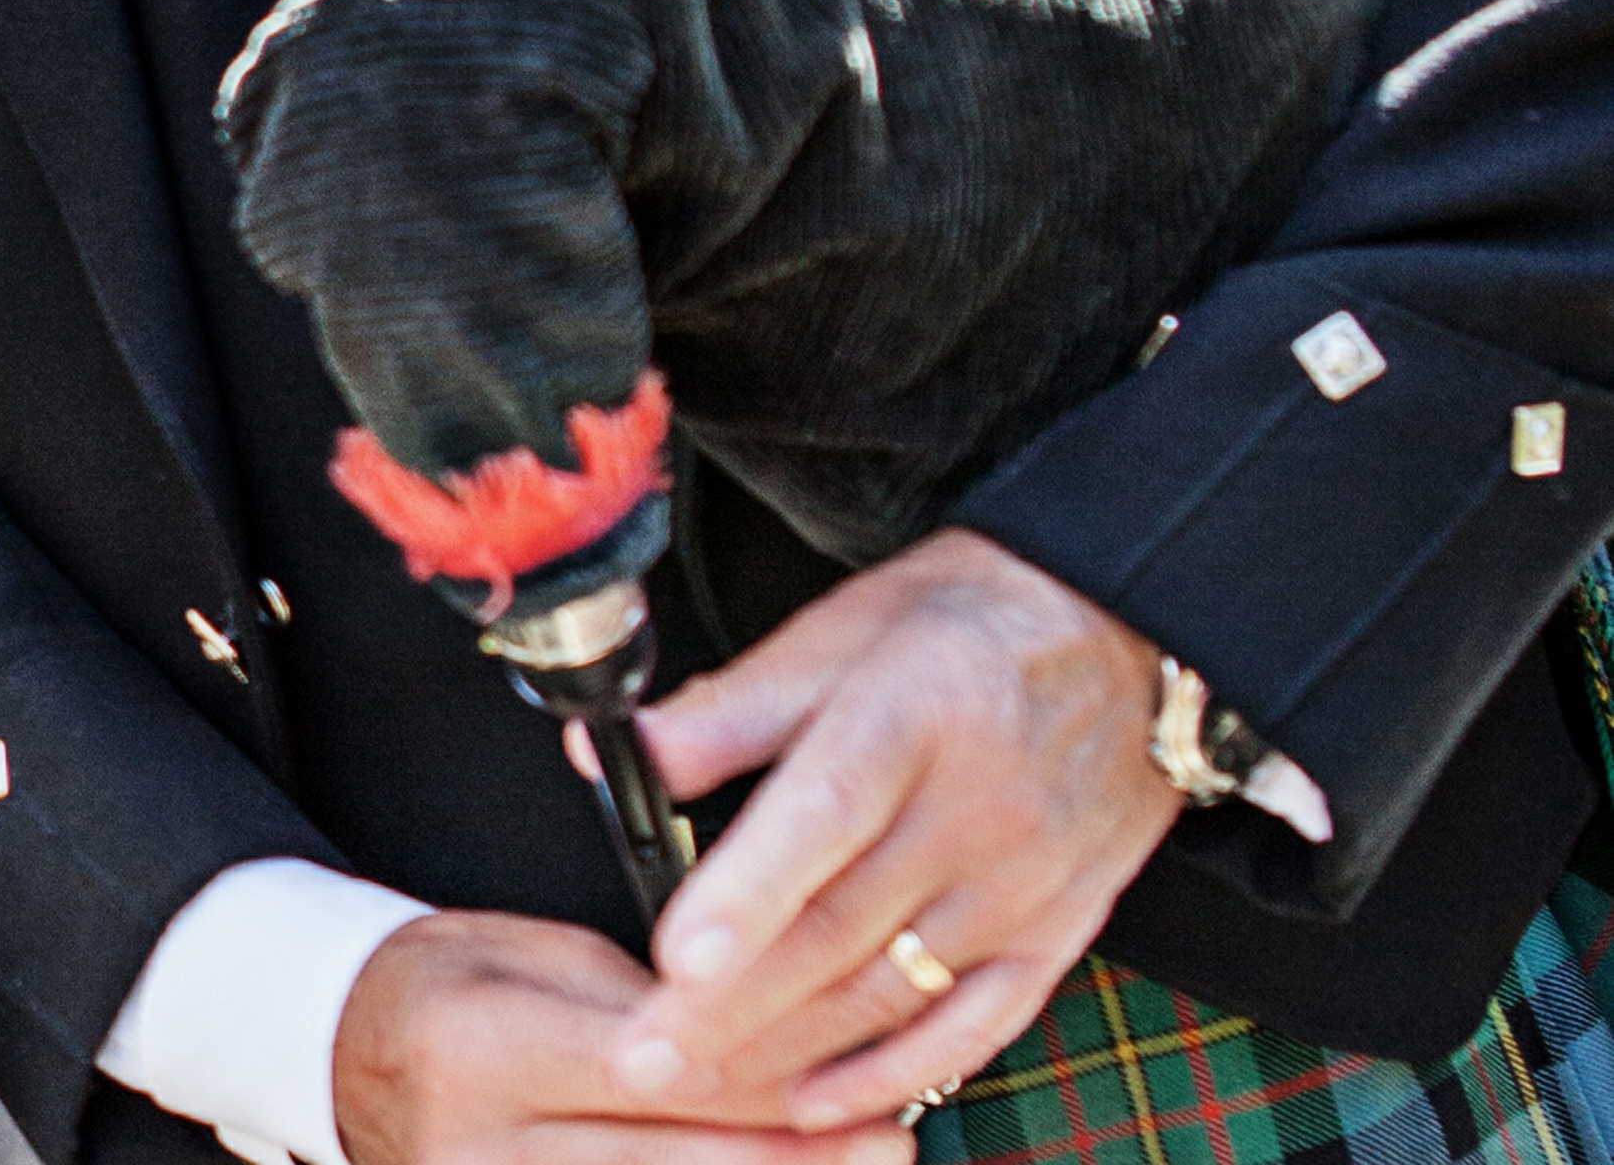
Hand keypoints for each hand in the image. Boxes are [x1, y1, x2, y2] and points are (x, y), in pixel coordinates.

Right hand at [336, 910, 908, 1164]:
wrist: (338, 1049)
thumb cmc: (442, 982)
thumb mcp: (530, 957)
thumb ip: (635, 1005)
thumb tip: (755, 1038)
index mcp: (481, 1049)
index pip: (645, 1071)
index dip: (755, 1074)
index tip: (846, 1065)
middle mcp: (484, 1147)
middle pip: (668, 1162)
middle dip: (790, 1152)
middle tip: (891, 1135)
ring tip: (861, 1162)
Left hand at [616, 531, 1181, 1127]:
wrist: (1123, 638)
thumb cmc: (953, 628)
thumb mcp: (836, 634)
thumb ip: (725, 709)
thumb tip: (610, 752)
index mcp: (909, 719)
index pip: (821, 817)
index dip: (748, 892)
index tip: (677, 959)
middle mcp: (976, 813)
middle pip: (839, 928)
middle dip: (730, 1009)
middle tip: (639, 1060)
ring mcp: (1023, 886)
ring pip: (891, 990)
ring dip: (788, 1051)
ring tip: (692, 1088)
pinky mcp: (1056, 933)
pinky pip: (975, 1026)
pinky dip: (893, 1073)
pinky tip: (815, 1106)